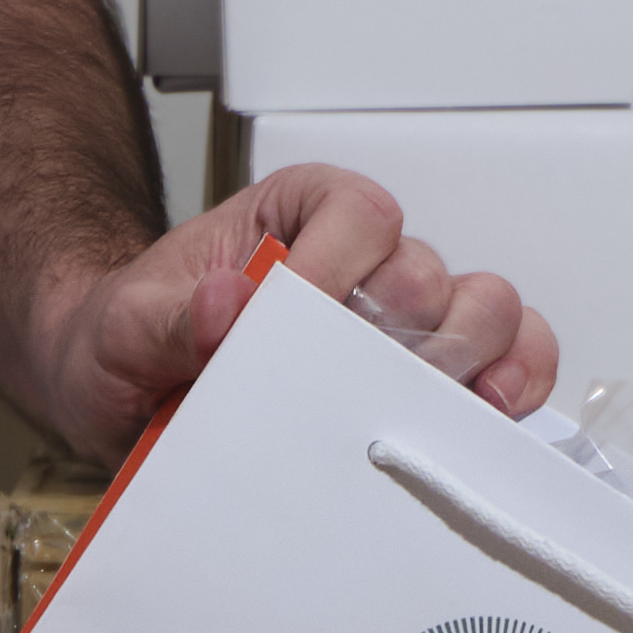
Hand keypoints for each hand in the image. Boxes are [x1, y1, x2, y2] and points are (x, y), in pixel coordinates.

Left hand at [12, 162, 550, 456]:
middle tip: (364, 386)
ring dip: (469, 364)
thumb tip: (228, 303)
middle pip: (430, 274)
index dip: (343, 267)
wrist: (120, 398)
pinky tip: (487, 419)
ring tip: (432, 411)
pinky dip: (512, 388)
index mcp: (296, 219)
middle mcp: (362, 262)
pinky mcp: (425, 381)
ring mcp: (401, 323)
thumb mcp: (122, 326)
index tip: (304, 321)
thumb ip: (167, 317)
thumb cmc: (132, 345)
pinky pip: (508, 361)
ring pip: (484, 313)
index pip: (359, 213)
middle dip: (406, 336)